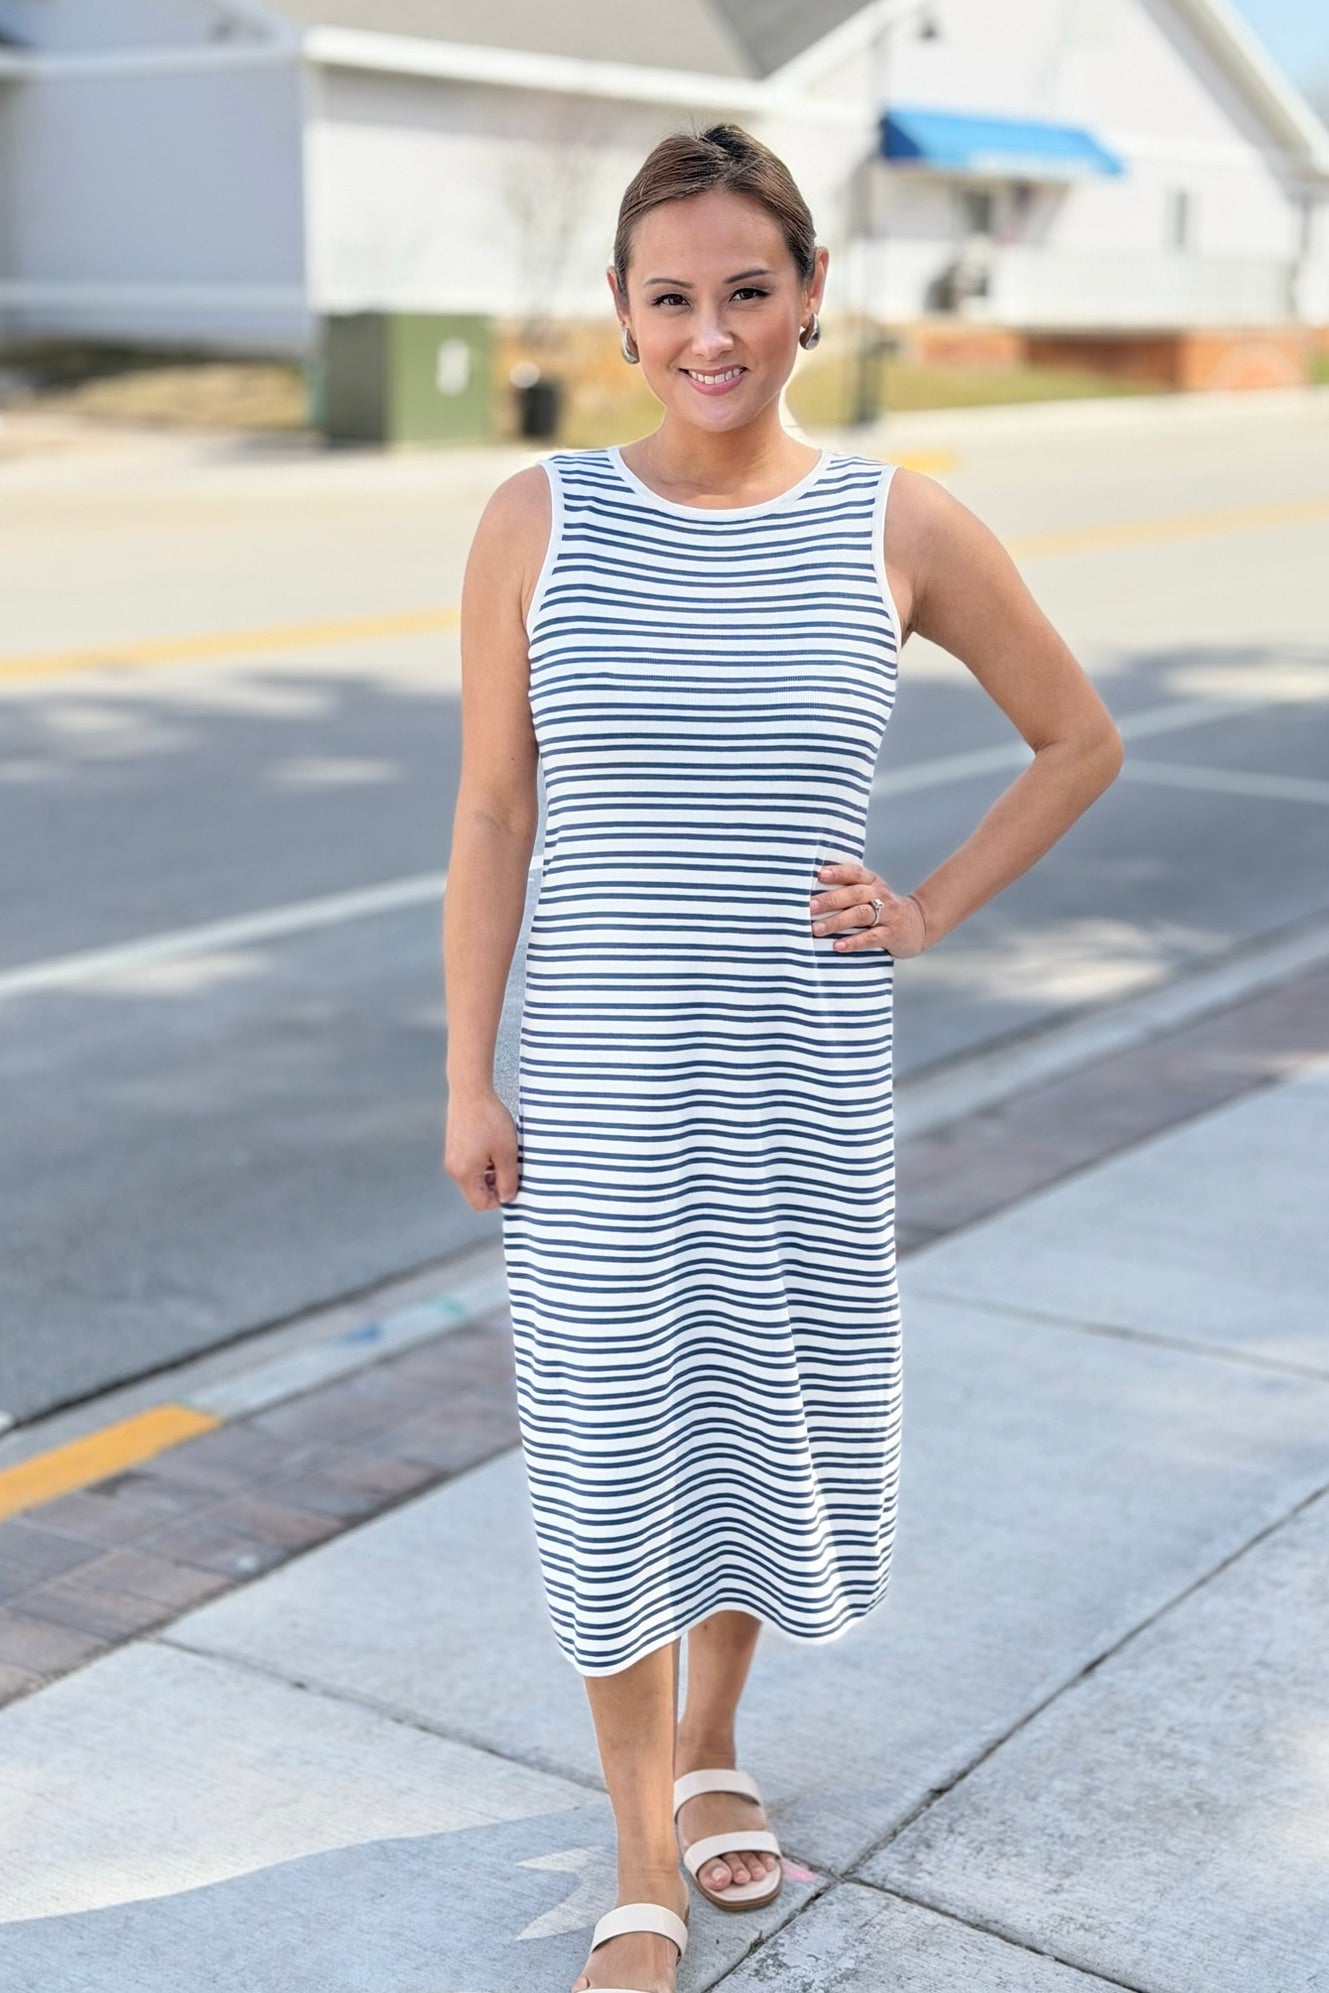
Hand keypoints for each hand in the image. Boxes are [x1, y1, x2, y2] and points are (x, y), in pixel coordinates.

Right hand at [443, 1088, 521, 1209]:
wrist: (471, 1090)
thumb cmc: (491, 1120)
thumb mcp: (507, 1153)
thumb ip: (508, 1180)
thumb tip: (508, 1198)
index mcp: (464, 1173)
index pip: (479, 1203)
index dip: (498, 1199)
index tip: (512, 1182)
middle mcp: (453, 1168)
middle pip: (475, 1191)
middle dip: (495, 1185)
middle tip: (511, 1167)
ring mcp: (451, 1156)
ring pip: (474, 1177)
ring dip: (490, 1172)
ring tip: (503, 1153)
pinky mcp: (453, 1145)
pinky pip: (469, 1163)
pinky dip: (483, 1161)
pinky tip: (494, 1143)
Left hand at [809, 862, 928, 957]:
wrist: (920, 924)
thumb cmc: (884, 908)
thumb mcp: (871, 893)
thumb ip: (848, 890)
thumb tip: (810, 892)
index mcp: (872, 882)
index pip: (855, 873)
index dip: (838, 873)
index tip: (819, 875)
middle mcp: (880, 895)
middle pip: (854, 894)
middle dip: (830, 900)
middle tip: (810, 907)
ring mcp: (888, 915)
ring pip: (861, 915)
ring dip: (837, 921)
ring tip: (817, 929)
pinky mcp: (891, 934)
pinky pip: (871, 937)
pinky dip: (854, 941)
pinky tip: (838, 946)